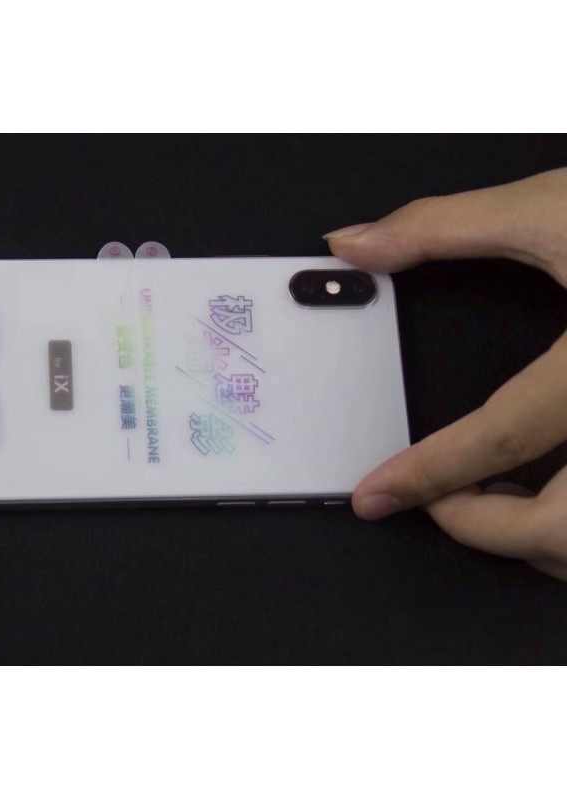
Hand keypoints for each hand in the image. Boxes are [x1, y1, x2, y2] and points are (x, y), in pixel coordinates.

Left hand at [325, 167, 566, 580]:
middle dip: (482, 530)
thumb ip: (443, 227)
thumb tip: (355, 244)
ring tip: (500, 497)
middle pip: (563, 536)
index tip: (377, 495)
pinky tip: (562, 489)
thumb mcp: (556, 206)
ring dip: (542, 543)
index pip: (500, 440)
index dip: (426, 474)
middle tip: (436, 501)